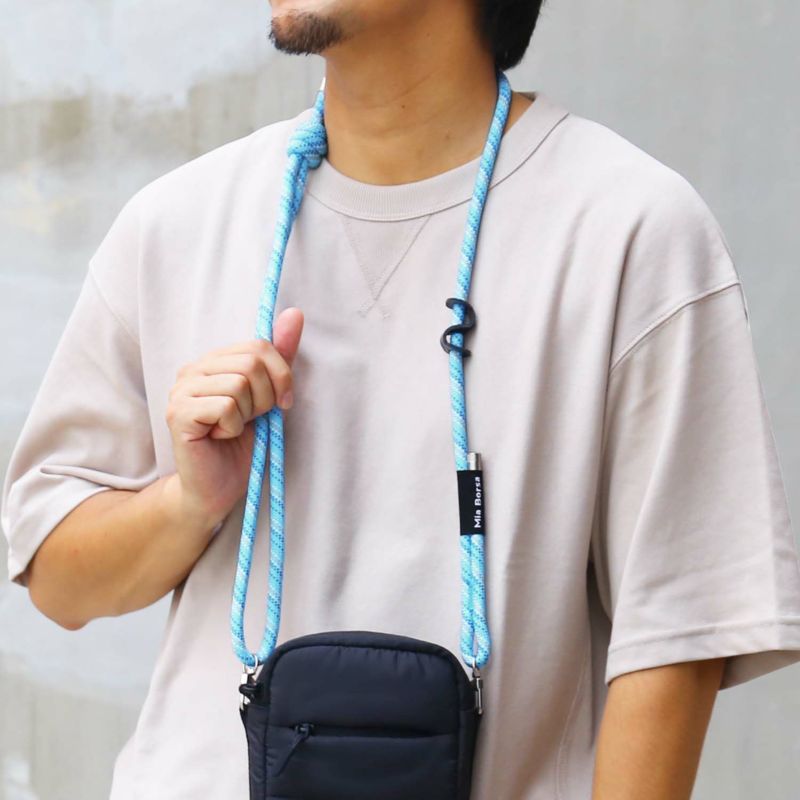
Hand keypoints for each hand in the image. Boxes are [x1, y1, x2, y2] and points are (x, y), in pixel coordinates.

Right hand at [165, 307, 303, 530]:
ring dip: (248, 414)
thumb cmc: (242, 444)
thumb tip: (295, 313)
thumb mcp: (269, 396)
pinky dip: (233, 427)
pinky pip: (225, 406)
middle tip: (251, 420)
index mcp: (214, 362)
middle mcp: (193, 370)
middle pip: (251, 363)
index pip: (259, 346)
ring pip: (239, 384)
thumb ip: (279, 357)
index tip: (282, 402)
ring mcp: (181, 391)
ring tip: (232, 429)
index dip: (280, 375)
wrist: (216, 488)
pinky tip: (220, 438)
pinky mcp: (178, 413)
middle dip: (265, 397)